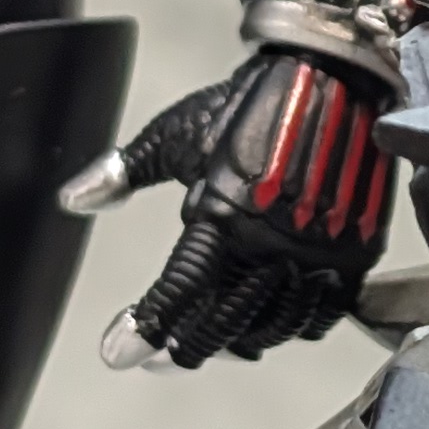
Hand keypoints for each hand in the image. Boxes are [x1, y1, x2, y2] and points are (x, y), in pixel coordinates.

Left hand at [90, 47, 392, 366]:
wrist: (335, 73)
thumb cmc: (253, 99)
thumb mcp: (175, 131)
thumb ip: (122, 171)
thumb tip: (75, 197)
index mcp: (221, 214)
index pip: (177, 292)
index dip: (144, 329)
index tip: (118, 353)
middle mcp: (270, 243)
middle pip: (221, 326)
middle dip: (184, 348)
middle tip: (159, 355)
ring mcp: (316, 254)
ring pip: (271, 329)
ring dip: (235, 344)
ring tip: (212, 341)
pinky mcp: (354, 254)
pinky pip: (321, 316)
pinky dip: (291, 329)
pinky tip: (271, 323)